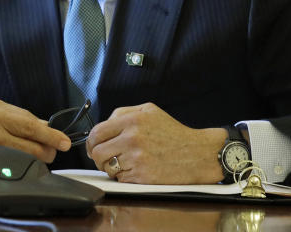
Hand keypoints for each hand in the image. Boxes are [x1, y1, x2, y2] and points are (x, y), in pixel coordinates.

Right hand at [0, 99, 70, 162]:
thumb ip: (21, 116)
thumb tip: (46, 126)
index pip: (33, 126)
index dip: (52, 136)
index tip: (64, 142)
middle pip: (33, 146)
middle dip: (47, 150)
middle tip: (51, 149)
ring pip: (26, 158)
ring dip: (36, 157)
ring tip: (34, 152)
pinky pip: (13, 165)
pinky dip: (22, 163)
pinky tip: (20, 159)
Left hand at [85, 102, 226, 183]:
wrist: (197, 154)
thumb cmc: (173, 133)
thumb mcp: (150, 111)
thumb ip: (124, 113)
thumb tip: (103, 125)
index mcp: (133, 119)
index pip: (97, 132)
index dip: (92, 142)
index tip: (95, 147)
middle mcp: (133, 137)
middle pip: (97, 152)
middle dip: (99, 157)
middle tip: (108, 158)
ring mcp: (137, 158)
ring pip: (107, 167)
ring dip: (112, 168)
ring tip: (128, 163)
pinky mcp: (141, 176)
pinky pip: (120, 179)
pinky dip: (125, 177)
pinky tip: (139, 170)